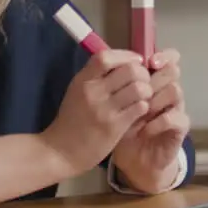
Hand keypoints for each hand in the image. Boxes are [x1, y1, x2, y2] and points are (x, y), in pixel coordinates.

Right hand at [42, 50, 151, 175]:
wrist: (60, 152)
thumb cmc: (71, 121)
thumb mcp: (76, 92)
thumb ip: (95, 78)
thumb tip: (122, 62)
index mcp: (82, 80)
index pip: (105, 57)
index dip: (126, 55)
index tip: (136, 60)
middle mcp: (93, 92)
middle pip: (130, 70)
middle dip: (143, 73)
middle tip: (144, 81)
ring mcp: (104, 110)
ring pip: (139, 88)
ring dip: (147, 90)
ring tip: (144, 97)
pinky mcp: (115, 127)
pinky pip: (140, 108)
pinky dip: (144, 106)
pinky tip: (140, 111)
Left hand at [111, 49, 190, 192]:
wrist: (134, 159)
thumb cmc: (123, 127)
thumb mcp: (115, 104)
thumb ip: (118, 83)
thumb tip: (112, 62)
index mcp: (154, 80)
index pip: (169, 58)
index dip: (163, 55)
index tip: (148, 61)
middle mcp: (168, 90)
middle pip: (173, 70)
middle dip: (153, 79)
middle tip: (139, 92)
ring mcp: (176, 108)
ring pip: (175, 90)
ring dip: (155, 100)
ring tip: (139, 112)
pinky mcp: (180, 127)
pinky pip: (175, 117)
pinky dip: (157, 122)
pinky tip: (143, 130)